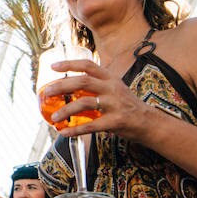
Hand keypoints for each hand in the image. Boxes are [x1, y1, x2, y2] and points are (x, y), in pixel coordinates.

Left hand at [40, 58, 157, 140]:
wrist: (149, 122)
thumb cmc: (127, 106)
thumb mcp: (115, 89)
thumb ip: (97, 85)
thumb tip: (69, 87)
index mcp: (110, 78)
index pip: (88, 65)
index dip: (69, 64)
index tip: (53, 67)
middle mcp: (112, 88)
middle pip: (82, 82)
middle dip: (61, 86)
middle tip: (47, 92)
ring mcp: (114, 104)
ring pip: (84, 103)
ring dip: (66, 110)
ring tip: (54, 117)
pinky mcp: (116, 121)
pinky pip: (91, 126)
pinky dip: (76, 130)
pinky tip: (65, 132)